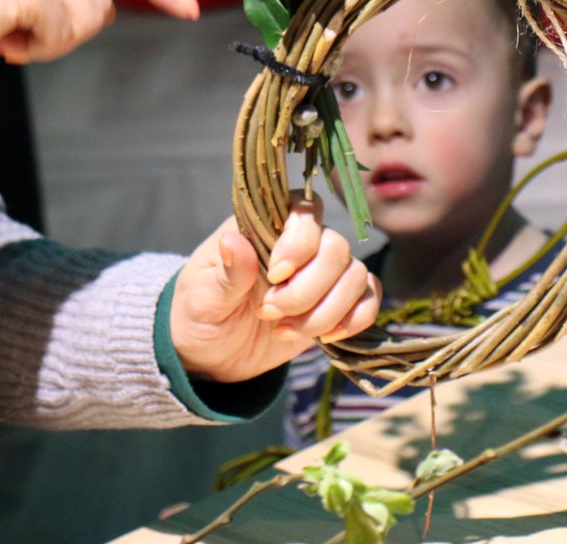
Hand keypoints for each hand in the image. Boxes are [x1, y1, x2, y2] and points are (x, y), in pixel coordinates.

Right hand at [0, 0, 198, 62]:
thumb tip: (102, 12)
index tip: (191, 6)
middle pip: (101, 2)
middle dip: (68, 31)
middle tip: (18, 31)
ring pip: (87, 22)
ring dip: (50, 42)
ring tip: (5, 31)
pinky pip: (63, 34)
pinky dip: (36, 50)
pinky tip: (2, 39)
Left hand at [170, 195, 380, 383]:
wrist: (210, 356)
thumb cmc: (198, 313)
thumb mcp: (203, 296)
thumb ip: (227, 272)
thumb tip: (232, 240)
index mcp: (264, 227)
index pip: (304, 211)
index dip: (300, 242)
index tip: (274, 275)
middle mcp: (299, 244)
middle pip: (335, 247)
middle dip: (307, 289)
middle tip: (270, 314)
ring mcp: (321, 274)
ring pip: (354, 275)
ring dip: (326, 311)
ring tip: (286, 331)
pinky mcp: (335, 304)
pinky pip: (368, 298)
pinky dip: (355, 319)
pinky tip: (327, 337)